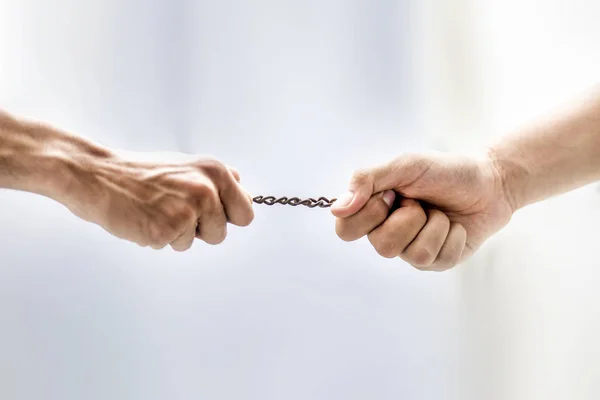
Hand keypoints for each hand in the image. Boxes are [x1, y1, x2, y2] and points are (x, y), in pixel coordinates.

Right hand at [57, 151, 253, 250]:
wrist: (98, 176)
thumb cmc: (140, 173)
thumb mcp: (186, 165)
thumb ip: (217, 179)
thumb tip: (243, 191)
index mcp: (215, 172)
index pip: (245, 211)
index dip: (228, 217)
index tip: (211, 214)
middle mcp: (206, 190)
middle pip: (222, 233)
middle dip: (201, 229)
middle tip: (174, 209)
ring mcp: (187, 211)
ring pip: (195, 241)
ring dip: (177, 233)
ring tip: (156, 210)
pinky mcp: (166, 230)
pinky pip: (172, 245)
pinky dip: (158, 238)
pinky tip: (144, 218)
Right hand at [331, 151, 514, 270]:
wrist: (489, 182)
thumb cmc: (444, 171)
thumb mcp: (405, 165)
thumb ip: (367, 180)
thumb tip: (337, 208)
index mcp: (373, 210)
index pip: (345, 229)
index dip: (368, 214)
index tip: (390, 194)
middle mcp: (387, 233)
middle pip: (381, 246)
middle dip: (408, 219)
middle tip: (419, 202)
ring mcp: (411, 250)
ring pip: (411, 254)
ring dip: (434, 226)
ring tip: (439, 212)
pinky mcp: (436, 262)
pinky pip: (437, 258)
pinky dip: (451, 235)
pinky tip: (455, 225)